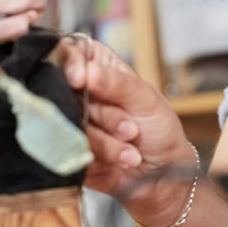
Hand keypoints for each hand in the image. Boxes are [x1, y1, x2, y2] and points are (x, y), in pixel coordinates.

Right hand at [58, 35, 193, 224]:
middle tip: (132, 128)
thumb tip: (84, 70)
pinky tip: (123, 160)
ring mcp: (69, 122)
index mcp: (98, 70)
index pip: (70, 52)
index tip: (79, 77)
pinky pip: (70, 149)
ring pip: (69, 123)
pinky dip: (102, 156)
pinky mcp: (65, 151)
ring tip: (133, 146)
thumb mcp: (145, 99)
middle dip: (104, 114)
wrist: (162, 175)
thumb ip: (116, 82)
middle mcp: (78, 94)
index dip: (69, 62)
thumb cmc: (158, 129)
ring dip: (108, 140)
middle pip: (65, 92)